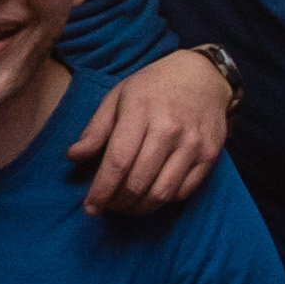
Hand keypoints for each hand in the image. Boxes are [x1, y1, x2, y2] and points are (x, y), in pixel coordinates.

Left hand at [70, 49, 235, 217]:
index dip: (101, 190)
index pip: (118, 161)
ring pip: (162, 193)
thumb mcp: (118, 97)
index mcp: (140, 110)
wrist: (203, 75)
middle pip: (138, 182)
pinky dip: (164, 201)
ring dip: (139, 208)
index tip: (90, 208)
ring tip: (126, 206)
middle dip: (117, 203)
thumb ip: (96, 129)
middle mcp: (169, 129)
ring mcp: (193, 144)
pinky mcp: (210, 156)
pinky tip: (151, 195)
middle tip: (107, 205)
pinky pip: (183, 192)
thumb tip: (74, 156)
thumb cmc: (153, 87)